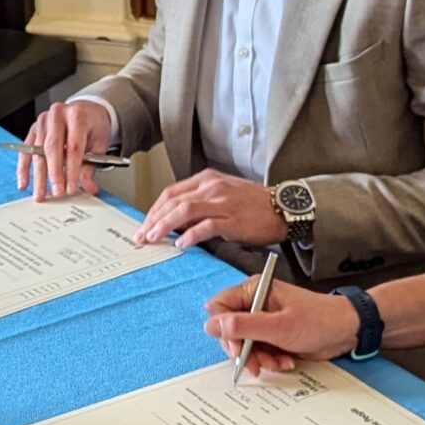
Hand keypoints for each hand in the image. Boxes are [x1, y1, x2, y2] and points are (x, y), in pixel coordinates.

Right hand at [18, 98, 112, 198]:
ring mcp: (43, 121)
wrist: (87, 111)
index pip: (73, 146)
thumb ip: (91, 166)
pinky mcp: (34, 129)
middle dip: (54, 174)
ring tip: (40, 193)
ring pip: (37, 151)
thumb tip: (87, 187)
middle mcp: (58, 115)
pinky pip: (26, 150)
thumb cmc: (93, 125)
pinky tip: (24, 183)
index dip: (71, 170)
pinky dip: (24, 168)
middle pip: (52, 148)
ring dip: (38, 176)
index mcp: (77, 115)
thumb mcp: (99, 144)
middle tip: (57, 192)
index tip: (71, 187)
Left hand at [136, 168, 286, 252]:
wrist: (282, 208)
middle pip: (173, 201)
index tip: (145, 224)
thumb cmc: (254, 204)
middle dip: (153, 220)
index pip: (171, 192)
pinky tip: (182, 245)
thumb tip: (176, 222)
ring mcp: (222, 202)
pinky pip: (205, 226)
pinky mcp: (232, 218)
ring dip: (165, 226)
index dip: (154, 210)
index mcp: (207, 179)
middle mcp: (212, 187)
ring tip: (154, 239)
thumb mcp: (223, 195)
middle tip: (142, 236)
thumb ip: (200, 204)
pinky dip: (190, 236)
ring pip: (184, 211)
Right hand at [204, 277, 358, 374]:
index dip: (223, 330)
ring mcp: (263, 320)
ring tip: (277, 362)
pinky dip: (269, 360)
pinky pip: (259, 351)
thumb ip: (244, 326)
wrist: (346, 331)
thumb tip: (212, 325)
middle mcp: (255, 304)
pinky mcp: (272, 335)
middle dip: (243, 350)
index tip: (237, 348)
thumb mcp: (279, 326)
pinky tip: (285, 361)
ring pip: (244, 344)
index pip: (219, 307)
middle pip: (229, 330)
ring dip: (259, 358)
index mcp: (253, 291)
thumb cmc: (318, 320)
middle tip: (255, 363)